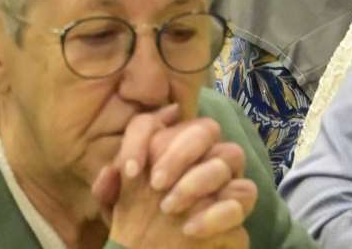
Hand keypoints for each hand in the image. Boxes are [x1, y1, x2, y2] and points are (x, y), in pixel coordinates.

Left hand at [92, 108, 256, 247]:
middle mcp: (201, 155)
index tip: (129, 171)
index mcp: (169, 145)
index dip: (142, 138)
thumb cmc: (136, 226)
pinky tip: (189, 230)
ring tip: (169, 208)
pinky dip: (216, 213)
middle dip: (180, 153)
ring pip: (231, 155)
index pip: (157, 122)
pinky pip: (241, 198)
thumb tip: (111, 171)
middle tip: (156, 184)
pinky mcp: (239, 211)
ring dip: (197, 180)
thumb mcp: (114, 209)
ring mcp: (226, 181)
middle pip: (206, 128)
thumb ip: (110, 188)